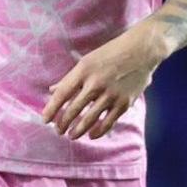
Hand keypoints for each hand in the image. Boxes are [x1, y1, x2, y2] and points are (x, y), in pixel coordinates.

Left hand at [41, 27, 164, 139]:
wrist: (141, 50)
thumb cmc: (111, 53)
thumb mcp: (87, 61)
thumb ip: (70, 78)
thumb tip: (51, 90)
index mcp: (83, 71)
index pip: (62, 94)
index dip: (51, 109)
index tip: (45, 120)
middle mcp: (95, 83)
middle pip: (73, 109)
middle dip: (63, 123)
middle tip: (58, 130)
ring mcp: (111, 94)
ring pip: (89, 119)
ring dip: (78, 130)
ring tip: (71, 136)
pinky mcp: (124, 103)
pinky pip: (108, 122)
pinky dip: (98, 131)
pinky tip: (91, 135)